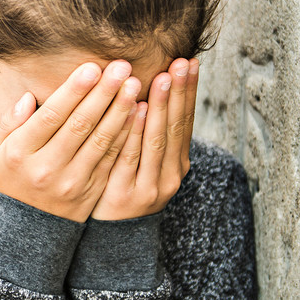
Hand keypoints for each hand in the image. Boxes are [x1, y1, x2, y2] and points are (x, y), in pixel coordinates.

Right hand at [0, 60, 141, 222]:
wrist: (27, 227)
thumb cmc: (12, 178)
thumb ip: (10, 123)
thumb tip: (29, 98)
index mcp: (20, 153)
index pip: (51, 116)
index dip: (74, 91)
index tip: (92, 67)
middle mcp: (47, 168)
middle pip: (80, 125)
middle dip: (103, 93)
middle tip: (122, 67)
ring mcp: (71, 182)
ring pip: (100, 141)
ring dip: (120, 110)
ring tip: (134, 84)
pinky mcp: (91, 191)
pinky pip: (111, 158)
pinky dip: (126, 134)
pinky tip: (137, 113)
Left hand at [91, 58, 198, 219]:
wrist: (110, 237)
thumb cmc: (122, 188)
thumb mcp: (143, 163)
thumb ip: (148, 132)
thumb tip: (149, 89)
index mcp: (176, 162)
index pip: (185, 121)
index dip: (189, 92)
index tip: (190, 62)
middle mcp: (171, 174)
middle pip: (176, 127)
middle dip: (179, 93)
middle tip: (180, 63)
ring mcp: (151, 186)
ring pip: (157, 140)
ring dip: (162, 107)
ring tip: (164, 78)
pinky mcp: (127, 195)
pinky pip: (131, 157)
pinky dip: (136, 133)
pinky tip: (138, 110)